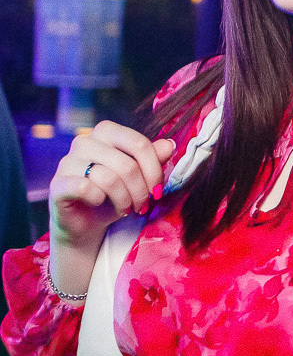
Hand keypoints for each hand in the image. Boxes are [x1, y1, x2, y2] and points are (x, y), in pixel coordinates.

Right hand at [48, 121, 174, 297]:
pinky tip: (99, 203)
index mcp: (106, 132)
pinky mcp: (58, 183)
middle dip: (141, 190)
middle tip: (142, 206)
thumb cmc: (114, 195)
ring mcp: (68, 161)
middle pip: (127, 164)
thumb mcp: (139, 178)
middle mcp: (85, 141)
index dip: (154, 170)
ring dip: (124, 199)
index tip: (157, 191)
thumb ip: (153, 159)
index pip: (139, 143)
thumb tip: (170, 145)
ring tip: (126, 209)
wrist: (86, 223)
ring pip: (109, 178)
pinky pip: (85, 188)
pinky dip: (99, 200)